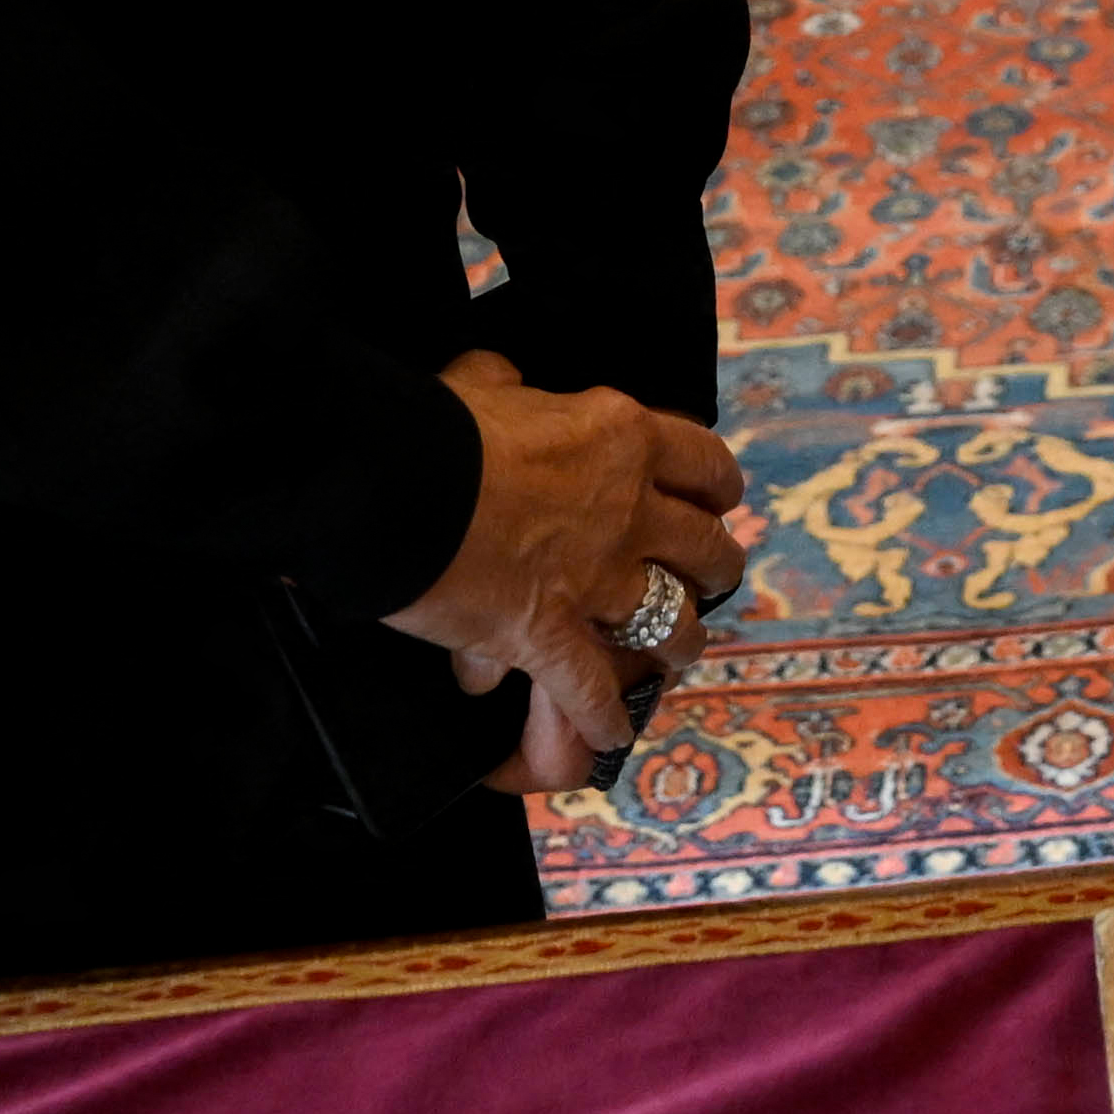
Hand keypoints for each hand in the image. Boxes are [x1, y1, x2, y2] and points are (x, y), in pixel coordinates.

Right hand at [389, 348, 753, 794]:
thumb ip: (505, 385)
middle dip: (715, 568)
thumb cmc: (434, 428)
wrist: (394, 486)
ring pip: (669, 622)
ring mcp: (597, 579)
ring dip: (679, 643)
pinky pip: (590, 691)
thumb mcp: (482, 386)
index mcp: (621, 439)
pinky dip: (601, 718)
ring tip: (679, 654)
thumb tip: (500, 377)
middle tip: (713, 578)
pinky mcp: (552, 636)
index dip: (718, 487)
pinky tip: (612, 735)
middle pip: (705, 548)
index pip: (703, 463)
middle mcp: (628, 510)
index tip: (719, 500)